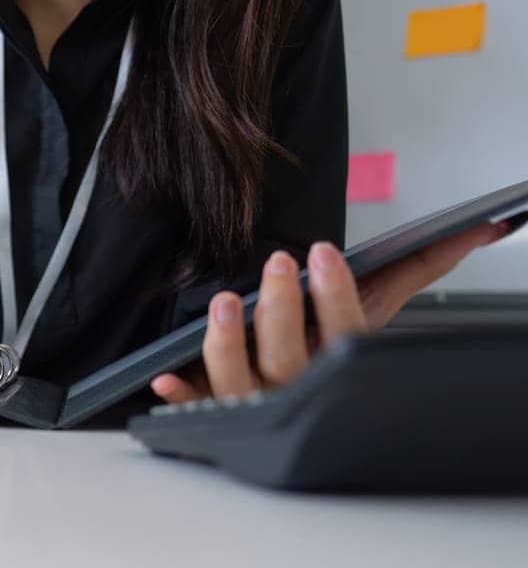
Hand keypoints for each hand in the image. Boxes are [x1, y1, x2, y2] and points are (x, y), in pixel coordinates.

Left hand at [152, 222, 510, 401]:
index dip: (336, 297)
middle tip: (277, 264)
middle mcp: (294, 389)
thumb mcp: (367, 313)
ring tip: (224, 303)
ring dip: (228, 343)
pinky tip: (163, 376)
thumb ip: (414, 270)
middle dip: (283, 310)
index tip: (325, 254)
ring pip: (239, 383)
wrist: (287, 407)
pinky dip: (180, 393)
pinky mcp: (209, 412)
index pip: (344, 336)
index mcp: (333, 364)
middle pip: (288, 357)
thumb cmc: (325, 349)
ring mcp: (250, 404)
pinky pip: (192, 408)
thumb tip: (478, 229)